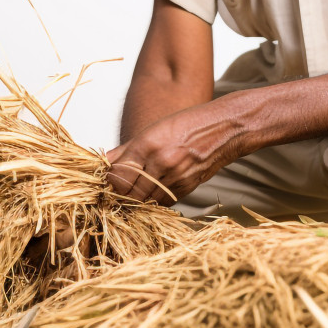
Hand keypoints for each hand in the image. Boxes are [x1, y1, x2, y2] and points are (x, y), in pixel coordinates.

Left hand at [106, 99, 245, 205]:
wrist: (223, 129)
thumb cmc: (186, 125)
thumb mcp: (152, 130)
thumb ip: (126, 149)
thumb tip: (103, 162)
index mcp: (148, 144)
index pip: (118, 175)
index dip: (109, 182)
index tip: (107, 181)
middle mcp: (161, 162)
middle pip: (128, 192)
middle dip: (120, 194)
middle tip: (116, 192)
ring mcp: (175, 177)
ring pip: (145, 201)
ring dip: (136, 200)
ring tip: (133, 193)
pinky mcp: (187, 188)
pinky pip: (162, 202)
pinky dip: (154, 201)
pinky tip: (152, 192)